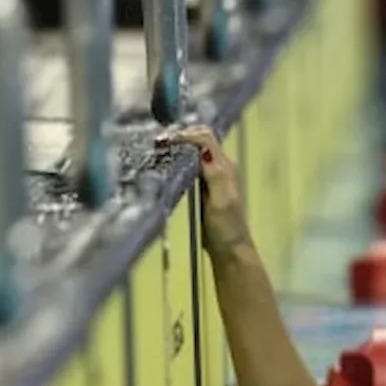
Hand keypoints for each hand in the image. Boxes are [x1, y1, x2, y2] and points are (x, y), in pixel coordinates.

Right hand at [157, 125, 249, 255]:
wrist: (229, 250)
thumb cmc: (225, 228)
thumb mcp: (221, 201)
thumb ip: (214, 175)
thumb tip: (202, 149)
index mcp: (225, 167)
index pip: (205, 138)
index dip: (185, 136)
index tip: (162, 142)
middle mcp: (221, 166)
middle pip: (200, 140)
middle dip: (179, 138)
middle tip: (156, 145)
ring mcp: (213, 176)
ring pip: (195, 151)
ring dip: (177, 147)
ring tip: (156, 152)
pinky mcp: (204, 186)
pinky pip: (191, 164)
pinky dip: (177, 160)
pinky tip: (164, 166)